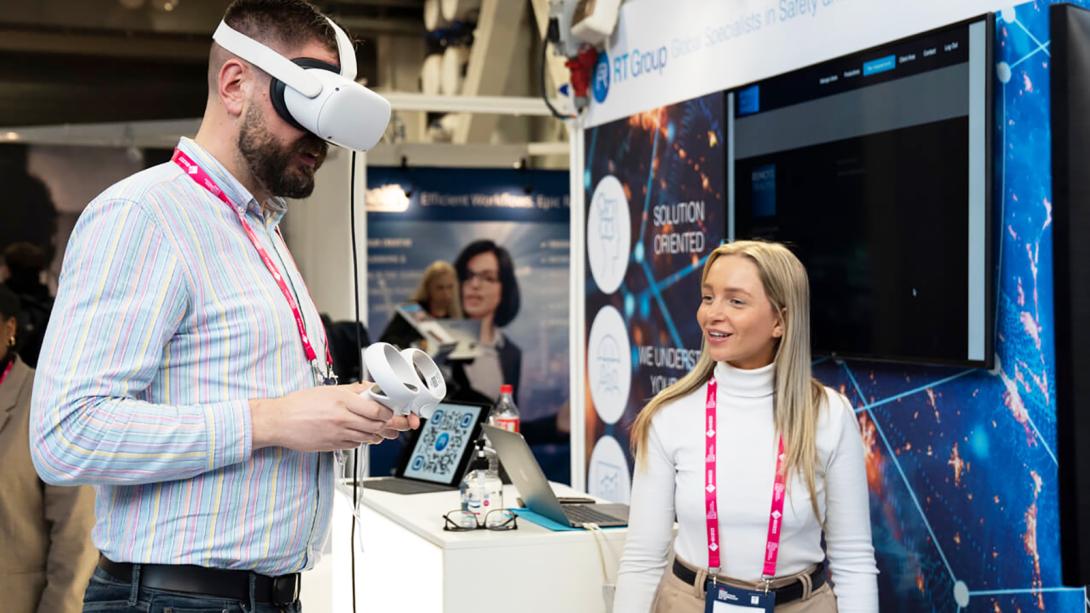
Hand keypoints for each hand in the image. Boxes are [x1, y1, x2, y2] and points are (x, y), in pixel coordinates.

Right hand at [250, 383, 418, 451]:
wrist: (279, 421)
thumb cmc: (300, 404)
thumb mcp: (329, 390)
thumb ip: (353, 390)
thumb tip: (371, 389)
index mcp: (342, 401)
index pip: (377, 410)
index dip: (389, 412)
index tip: (393, 411)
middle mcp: (342, 419)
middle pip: (377, 425)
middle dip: (391, 425)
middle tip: (397, 423)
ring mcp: (338, 434)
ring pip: (369, 437)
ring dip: (379, 434)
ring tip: (382, 429)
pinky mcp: (333, 446)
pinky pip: (356, 445)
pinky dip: (362, 440)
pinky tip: (361, 434)